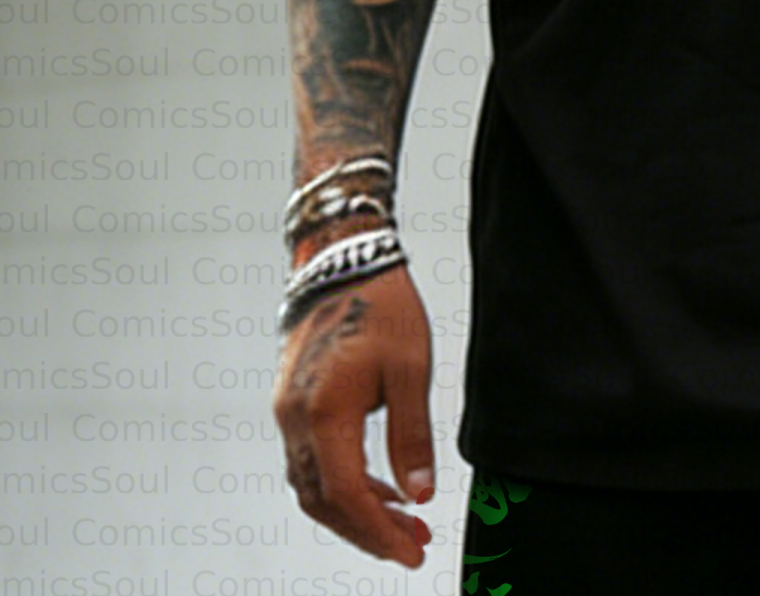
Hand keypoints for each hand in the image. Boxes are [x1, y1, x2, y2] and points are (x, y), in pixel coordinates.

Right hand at [273, 264, 436, 566]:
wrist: (343, 261)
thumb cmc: (380, 306)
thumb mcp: (410, 368)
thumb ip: (412, 435)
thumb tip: (421, 492)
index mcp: (323, 412)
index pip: (346, 495)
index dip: (378, 531)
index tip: (411, 550)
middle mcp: (294, 419)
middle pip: (323, 501)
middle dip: (367, 531)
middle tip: (411, 544)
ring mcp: (287, 412)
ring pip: (313, 485)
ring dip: (354, 510)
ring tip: (403, 521)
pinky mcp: (291, 403)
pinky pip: (311, 461)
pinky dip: (342, 482)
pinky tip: (378, 486)